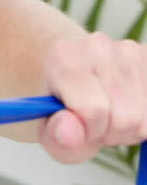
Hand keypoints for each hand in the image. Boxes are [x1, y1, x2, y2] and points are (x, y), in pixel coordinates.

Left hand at [39, 33, 146, 163]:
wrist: (70, 71)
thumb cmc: (60, 105)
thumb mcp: (48, 130)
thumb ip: (56, 137)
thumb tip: (70, 134)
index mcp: (64, 59)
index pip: (93, 111)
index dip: (90, 131)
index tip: (80, 127)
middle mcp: (97, 47)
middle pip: (126, 118)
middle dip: (112, 132)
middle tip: (97, 122)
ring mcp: (128, 50)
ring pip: (145, 117)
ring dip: (131, 127)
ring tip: (110, 114)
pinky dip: (144, 118)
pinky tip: (127, 106)